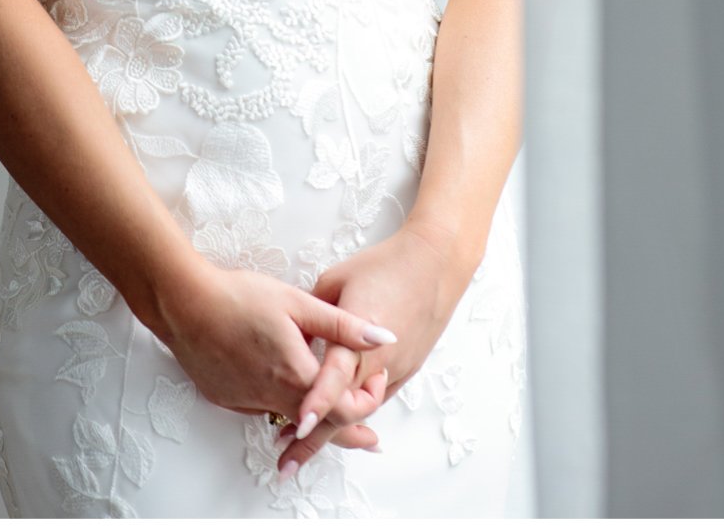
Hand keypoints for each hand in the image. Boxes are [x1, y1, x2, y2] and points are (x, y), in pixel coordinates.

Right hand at [149, 263, 398, 425]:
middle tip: (370, 438)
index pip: (342, 411)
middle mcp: (270, 397)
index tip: (376, 380)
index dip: (366, 402)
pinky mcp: (228, 398)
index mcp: (294, 375)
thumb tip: (385, 338)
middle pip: (319, 427)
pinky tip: (288, 388)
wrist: (184, 305)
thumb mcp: (300, 304)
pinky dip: (283, 406)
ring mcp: (246, 401)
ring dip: (314, 417)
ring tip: (334, 407)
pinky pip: (264, 409)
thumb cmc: (240, 298)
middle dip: (348, 430)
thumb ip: (344, 326)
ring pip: (289, 419)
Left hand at [274, 223, 476, 475]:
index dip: (316, 404)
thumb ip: (312, 317)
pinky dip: (357, 410)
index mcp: (360, 336)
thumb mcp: (336, 280)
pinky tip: (340, 415)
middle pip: (346, 410)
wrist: (436, 260)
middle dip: (315, 439)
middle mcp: (380, 359)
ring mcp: (397, 367)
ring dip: (333, 427)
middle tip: (287, 464)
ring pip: (362, 410)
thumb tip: (293, 339)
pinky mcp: (407, 368)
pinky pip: (377, 397)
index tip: (297, 426)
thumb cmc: (385, 265)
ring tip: (300, 442)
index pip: (334, 378)